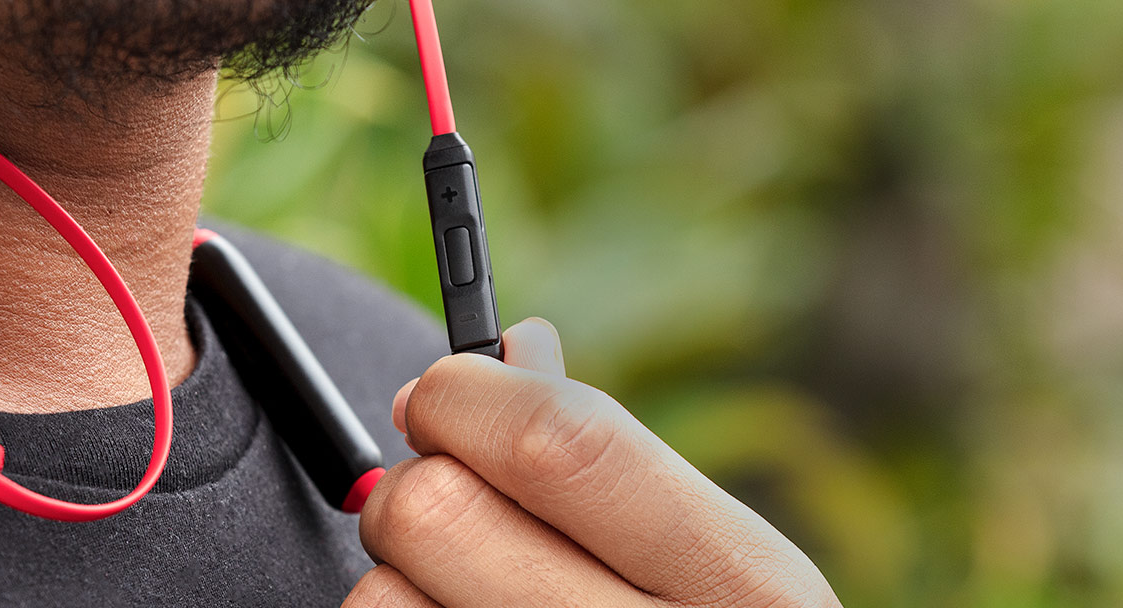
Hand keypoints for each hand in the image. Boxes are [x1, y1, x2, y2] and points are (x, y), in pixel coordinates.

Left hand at [343, 318, 840, 606]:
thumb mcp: (711, 572)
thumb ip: (618, 467)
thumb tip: (513, 350)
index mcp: (746, 588)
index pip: (563, 442)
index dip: (470, 397)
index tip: (444, 396)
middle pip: (434, 513)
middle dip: (418, 485)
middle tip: (443, 498)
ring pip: (376, 602)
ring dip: (399, 587)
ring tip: (468, 604)